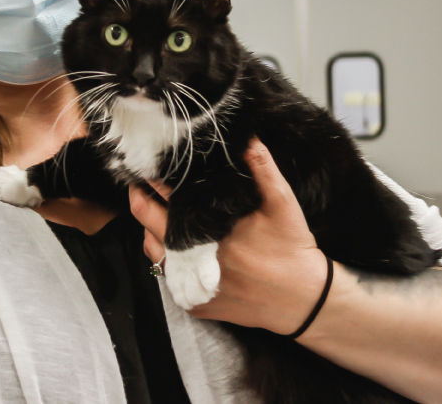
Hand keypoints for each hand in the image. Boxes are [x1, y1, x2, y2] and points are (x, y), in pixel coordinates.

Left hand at [128, 138, 329, 334]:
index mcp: (209, 227)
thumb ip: (262, 167)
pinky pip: (166, 278)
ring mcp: (191, 283)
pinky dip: (165, 260)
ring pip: (151, 250)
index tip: (148, 165)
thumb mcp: (282, 201)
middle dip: (139, 198)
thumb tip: (247, 137)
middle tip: (138, 183)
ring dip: (149, 229)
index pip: (166, 195)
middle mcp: (194, 256)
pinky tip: (173, 246)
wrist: (303, 299)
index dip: (153, 178)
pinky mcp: (195, 304)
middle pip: (147, 220)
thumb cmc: (292, 247)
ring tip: (155, 212)